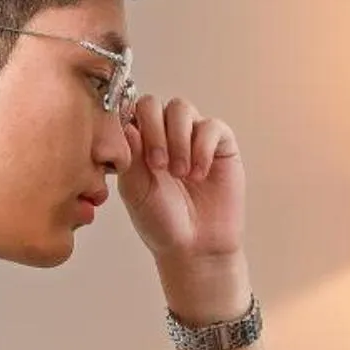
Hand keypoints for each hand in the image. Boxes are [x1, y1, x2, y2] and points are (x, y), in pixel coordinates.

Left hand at [118, 94, 246, 266]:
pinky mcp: (221, 145)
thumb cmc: (161, 222)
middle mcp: (165, 134)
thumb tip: (128, 125)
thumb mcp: (135, 190)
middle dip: (155, 132)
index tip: (137, 151)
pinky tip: (199, 175)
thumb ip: (130, 156)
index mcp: (139, 142)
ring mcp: (193, 137)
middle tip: (158, 165)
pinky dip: (203, 148)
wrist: (194, 246)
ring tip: (180, 173)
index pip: (131, 110)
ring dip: (178, 140)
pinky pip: (212, 127)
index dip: (133, 123)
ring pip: (182, 108)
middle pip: (155, 103)